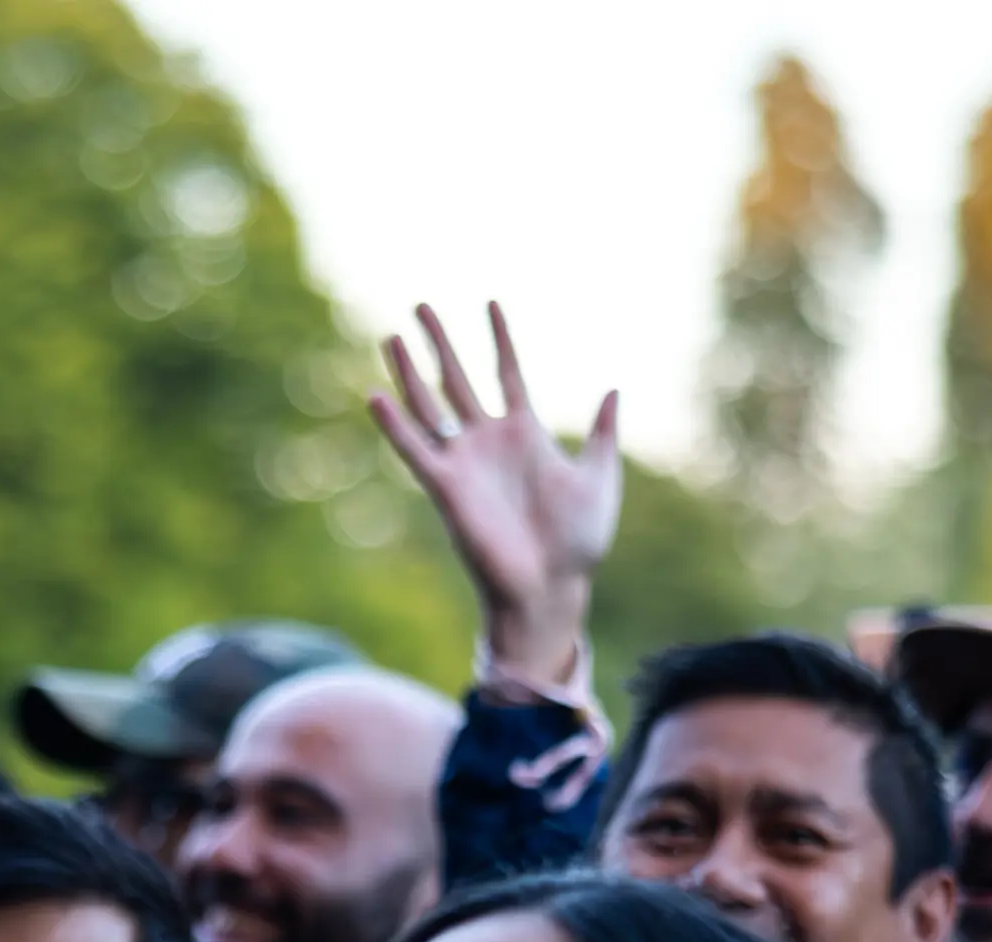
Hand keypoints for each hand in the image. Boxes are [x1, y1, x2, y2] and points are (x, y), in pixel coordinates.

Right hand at [367, 301, 618, 691]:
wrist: (551, 587)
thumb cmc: (578, 542)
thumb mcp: (599, 477)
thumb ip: (602, 432)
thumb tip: (614, 389)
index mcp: (525, 434)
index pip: (507, 373)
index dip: (499, 339)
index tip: (490, 304)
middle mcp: (488, 443)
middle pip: (457, 380)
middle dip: (440, 344)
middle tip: (421, 306)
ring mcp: (465, 463)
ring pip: (429, 407)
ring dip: (410, 372)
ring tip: (391, 336)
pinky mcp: (446, 489)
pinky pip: (416, 451)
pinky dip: (395, 426)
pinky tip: (377, 396)